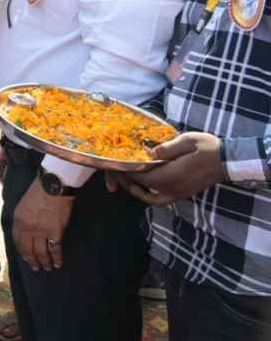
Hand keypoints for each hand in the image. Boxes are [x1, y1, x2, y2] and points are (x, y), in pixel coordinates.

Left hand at [13, 177, 73, 271]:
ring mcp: (41, 232)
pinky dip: (57, 258)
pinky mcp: (55, 233)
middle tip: (35, 267)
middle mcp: (27, 229)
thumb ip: (23, 217)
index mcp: (18, 220)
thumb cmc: (38, 191)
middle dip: (31, 260)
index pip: (17, 240)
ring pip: (41, 252)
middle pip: (28, 249)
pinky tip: (58, 263)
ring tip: (47, 267)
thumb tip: (25, 227)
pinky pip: (55, 249)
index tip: (25, 257)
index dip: (22, 250)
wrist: (53, 186)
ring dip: (44, 262)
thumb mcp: (23, 204)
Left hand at [108, 132, 225, 205]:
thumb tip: (149, 153)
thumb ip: (167, 148)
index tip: (113, 165)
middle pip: (140, 188)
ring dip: (134, 188)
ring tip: (124, 179)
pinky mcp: (182, 194)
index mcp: (171, 176)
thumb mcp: (187, 141)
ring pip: (148, 196)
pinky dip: (148, 196)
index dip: (124, 172)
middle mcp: (172, 188)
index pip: (140, 176)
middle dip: (125, 180)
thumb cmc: (208, 148)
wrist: (228, 161)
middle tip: (113, 173)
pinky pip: (160, 200)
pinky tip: (142, 188)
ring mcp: (177, 193)